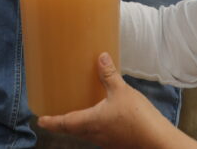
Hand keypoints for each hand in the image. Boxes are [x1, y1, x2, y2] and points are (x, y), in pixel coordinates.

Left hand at [38, 53, 196, 148]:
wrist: (157, 141)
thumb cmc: (137, 118)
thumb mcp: (121, 91)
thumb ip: (109, 75)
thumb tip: (100, 56)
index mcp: (90, 122)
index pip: (64, 123)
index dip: (51, 122)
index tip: (39, 120)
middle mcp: (95, 134)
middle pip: (73, 130)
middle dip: (62, 124)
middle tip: (54, 117)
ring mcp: (106, 140)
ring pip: (86, 133)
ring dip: (78, 125)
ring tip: (75, 114)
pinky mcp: (117, 142)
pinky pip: (99, 134)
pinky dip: (93, 126)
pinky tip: (101, 117)